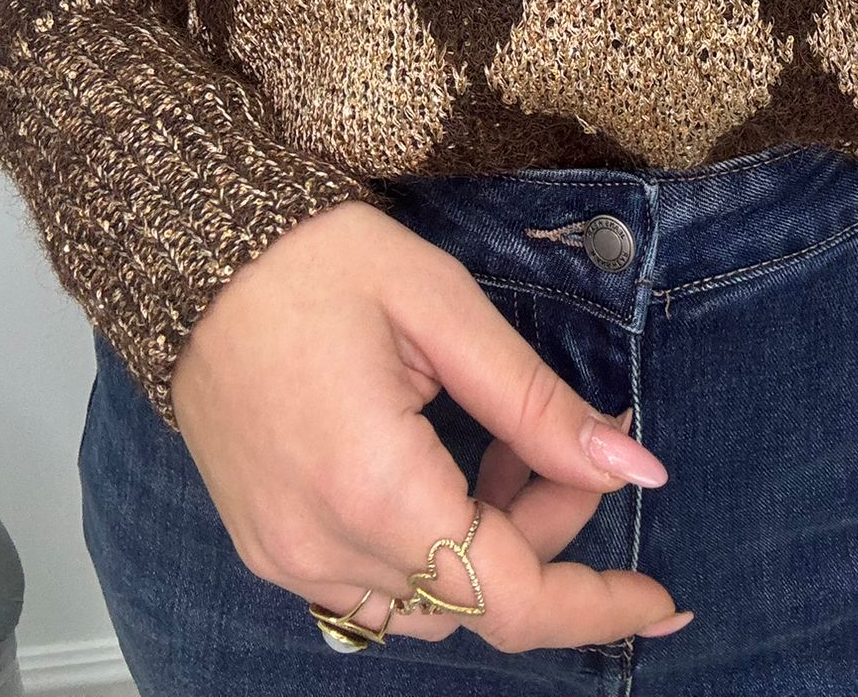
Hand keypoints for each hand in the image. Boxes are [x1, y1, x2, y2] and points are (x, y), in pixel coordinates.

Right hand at [169, 199, 692, 651]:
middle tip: (576, 439)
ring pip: (429, 600)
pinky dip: (434, 547)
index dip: (598, 604)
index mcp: (375, 490)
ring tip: (511, 448)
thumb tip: (637, 471)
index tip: (666, 595)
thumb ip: (538, 403)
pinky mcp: (269, 545)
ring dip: (491, 546)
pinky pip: (376, 586)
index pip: (511, 599)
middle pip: (477, 598)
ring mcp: (288, 556)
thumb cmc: (316, 263)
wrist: (191, 253)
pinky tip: (451, 470)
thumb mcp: (443, 308)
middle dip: (549, 536)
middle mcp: (324, 548)